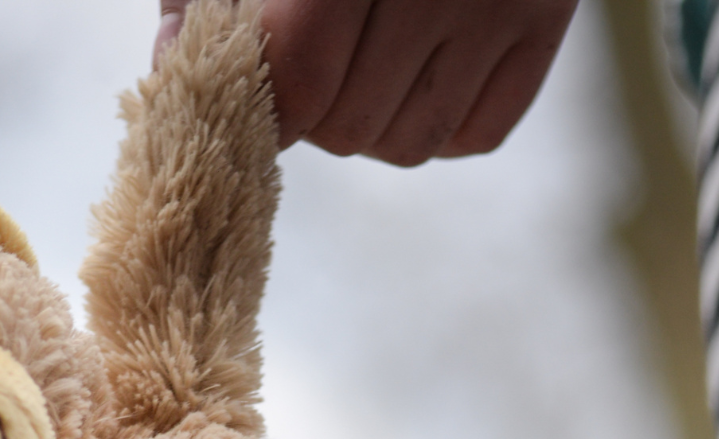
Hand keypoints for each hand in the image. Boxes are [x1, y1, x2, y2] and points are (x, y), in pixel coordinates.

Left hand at [156, 0, 578, 165]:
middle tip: (309, 74)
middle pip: (350, 124)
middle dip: (314, 116)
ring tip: (358, 71)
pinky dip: (436, 126)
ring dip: (370, 128)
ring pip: (412, 143)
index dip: (266, 105)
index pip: (300, 76)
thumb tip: (173, 71)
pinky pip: (475, 135)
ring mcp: (500, 3)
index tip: (254, 94)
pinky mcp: (546, 24)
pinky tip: (413, 75)